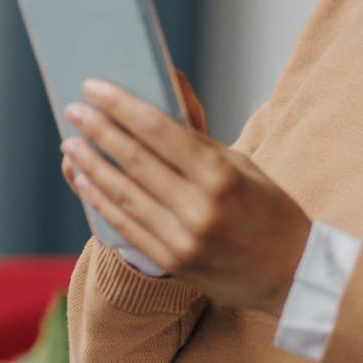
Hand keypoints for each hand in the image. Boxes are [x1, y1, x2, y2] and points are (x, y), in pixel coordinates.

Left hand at [60, 77, 310, 316]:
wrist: (291, 273)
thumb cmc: (269, 209)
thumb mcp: (242, 164)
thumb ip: (197, 135)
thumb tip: (164, 89)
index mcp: (220, 174)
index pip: (158, 130)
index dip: (121, 107)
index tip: (95, 88)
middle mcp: (199, 206)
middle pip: (135, 160)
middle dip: (98, 131)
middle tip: (73, 110)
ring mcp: (183, 238)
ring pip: (124, 194)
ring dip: (91, 166)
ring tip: (71, 144)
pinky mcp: (173, 261)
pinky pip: (127, 226)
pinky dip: (102, 202)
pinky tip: (85, 181)